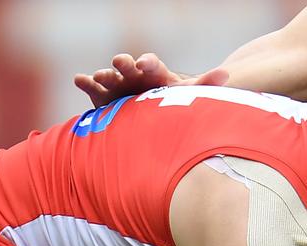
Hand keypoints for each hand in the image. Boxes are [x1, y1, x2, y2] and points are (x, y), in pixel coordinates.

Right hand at [74, 53, 228, 107]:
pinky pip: (94, 90)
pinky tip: (79, 79)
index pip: (151, 64)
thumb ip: (205, 85)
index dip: (147, 63)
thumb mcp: (189, 96)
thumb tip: (226, 73)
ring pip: (110, 78)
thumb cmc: (174, 107)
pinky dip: (87, 84)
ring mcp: (118, 86)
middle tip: (121, 62)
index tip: (144, 64)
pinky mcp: (104, 99)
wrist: (156, 122)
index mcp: (154, 74)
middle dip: (124, 64)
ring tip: (97, 77)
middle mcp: (135, 76)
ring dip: (103, 76)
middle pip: (128, 67)